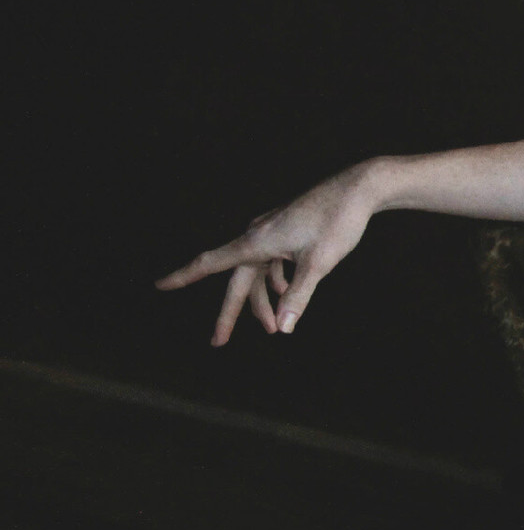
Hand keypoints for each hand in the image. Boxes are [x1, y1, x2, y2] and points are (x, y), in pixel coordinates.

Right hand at [155, 162, 380, 344]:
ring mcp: (273, 231)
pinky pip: (272, 261)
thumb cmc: (338, 222)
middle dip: (231, 312)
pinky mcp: (288, 230)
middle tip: (219, 341)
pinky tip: (286, 294)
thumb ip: (299, 296)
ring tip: (273, 327)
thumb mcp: (319, 263)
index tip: (159, 285)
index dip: (183, 276)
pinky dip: (276, 281)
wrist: (359, 188)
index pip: (210, 263)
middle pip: (236, 279)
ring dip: (262, 300)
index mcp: (257, 242)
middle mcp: (258, 235)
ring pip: (257, 273)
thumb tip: (284, 328)